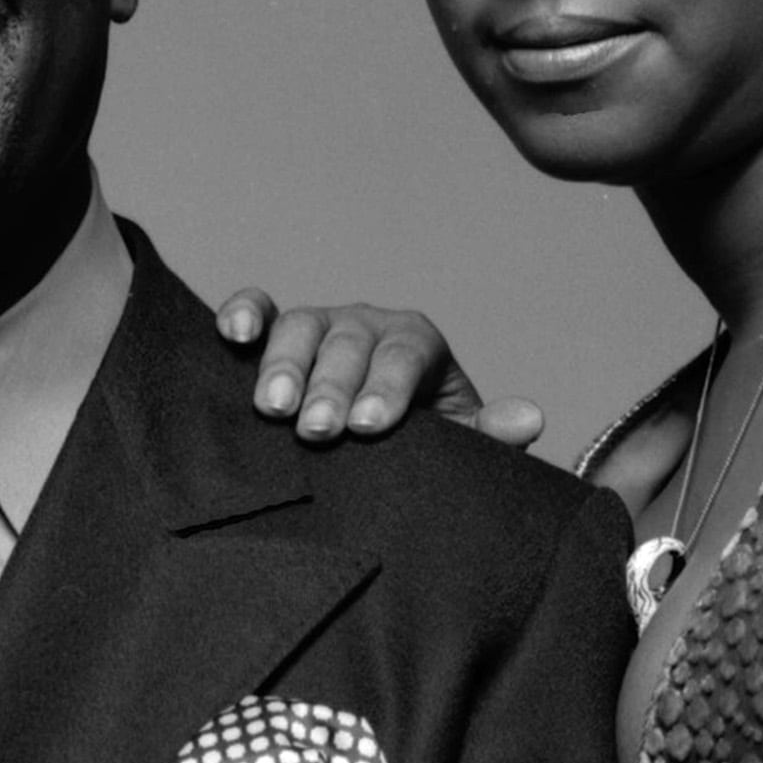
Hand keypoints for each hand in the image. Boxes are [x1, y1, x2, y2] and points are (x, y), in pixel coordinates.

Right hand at [215, 287, 546, 452]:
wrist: (378, 450)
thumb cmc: (416, 448)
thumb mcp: (457, 446)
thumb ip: (490, 435)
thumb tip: (529, 418)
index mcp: (416, 346)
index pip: (404, 355)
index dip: (386, 387)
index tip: (369, 427)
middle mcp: (367, 327)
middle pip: (347, 342)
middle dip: (330, 386)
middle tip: (316, 430)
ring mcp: (319, 328)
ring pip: (299, 326)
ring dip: (283, 365)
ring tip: (272, 409)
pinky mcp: (274, 338)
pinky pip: (258, 313)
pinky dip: (243, 315)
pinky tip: (233, 334)